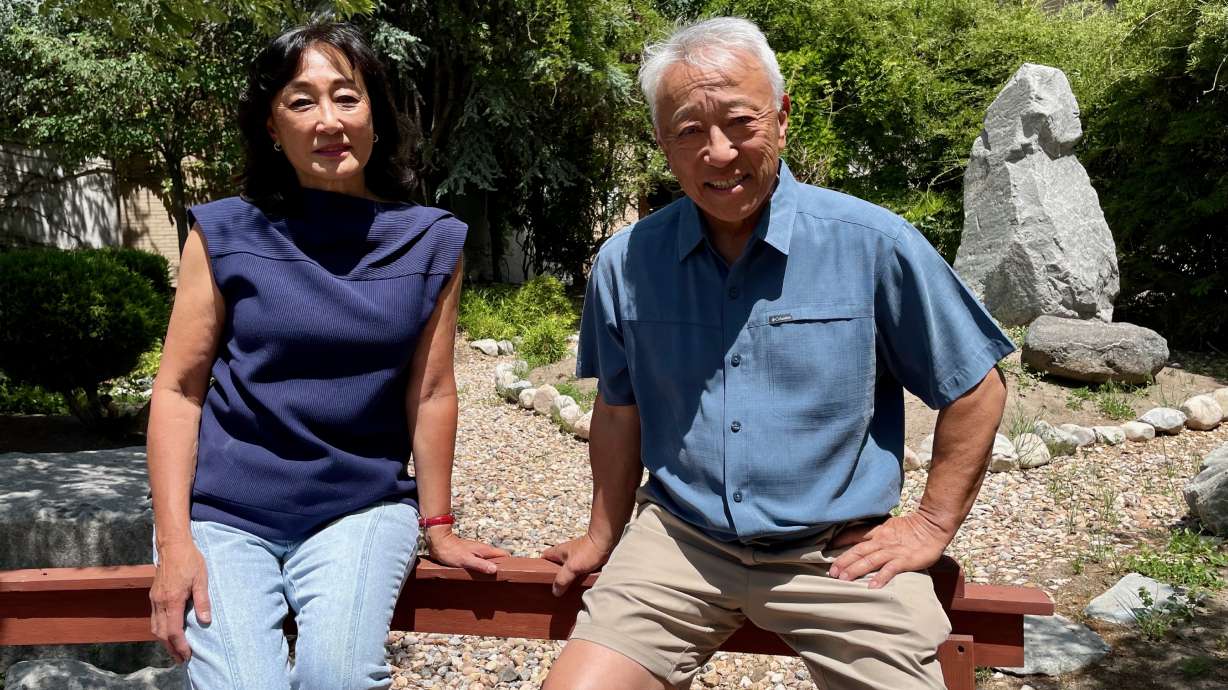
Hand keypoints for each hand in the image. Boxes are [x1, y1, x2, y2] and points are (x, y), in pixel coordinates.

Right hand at [149, 540, 209, 663]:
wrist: (173, 546)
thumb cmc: (190, 561)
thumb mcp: (201, 579)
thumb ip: (203, 601)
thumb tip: (205, 621)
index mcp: (172, 600)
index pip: (173, 631)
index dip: (180, 645)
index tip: (187, 655)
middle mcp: (159, 602)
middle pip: (162, 633)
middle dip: (171, 648)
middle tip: (181, 659)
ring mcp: (154, 599)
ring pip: (155, 627)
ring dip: (164, 641)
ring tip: (175, 650)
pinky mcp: (154, 596)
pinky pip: (154, 619)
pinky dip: (161, 630)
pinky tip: (169, 633)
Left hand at [426, 528, 508, 574]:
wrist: (439, 542)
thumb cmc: (451, 552)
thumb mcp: (466, 560)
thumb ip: (480, 565)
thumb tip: (495, 570)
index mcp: (485, 550)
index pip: (504, 554)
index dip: (509, 562)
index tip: (510, 572)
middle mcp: (483, 550)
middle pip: (498, 558)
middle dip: (502, 566)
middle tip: (501, 580)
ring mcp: (477, 551)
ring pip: (490, 559)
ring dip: (492, 567)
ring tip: (492, 580)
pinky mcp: (470, 554)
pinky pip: (481, 561)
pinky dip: (483, 567)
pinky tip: (480, 575)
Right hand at [541, 533, 611, 596]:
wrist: (605, 541)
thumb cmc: (588, 551)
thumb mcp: (572, 567)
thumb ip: (562, 579)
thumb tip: (555, 592)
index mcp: (558, 552)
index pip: (544, 557)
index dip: (541, 565)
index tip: (541, 577)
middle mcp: (566, 553)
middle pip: (556, 564)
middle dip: (556, 575)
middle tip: (556, 588)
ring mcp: (576, 556)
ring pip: (568, 568)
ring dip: (569, 576)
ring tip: (568, 589)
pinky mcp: (586, 559)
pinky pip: (579, 569)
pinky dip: (579, 576)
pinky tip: (581, 584)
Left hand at [826, 513, 952, 588]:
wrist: (933, 527)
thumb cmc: (912, 529)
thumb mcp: (889, 526)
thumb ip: (876, 533)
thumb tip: (861, 540)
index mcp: (878, 531)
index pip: (854, 534)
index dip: (840, 541)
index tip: (826, 549)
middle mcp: (882, 541)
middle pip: (858, 550)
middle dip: (843, 561)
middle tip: (831, 572)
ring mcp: (893, 551)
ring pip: (869, 560)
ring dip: (855, 570)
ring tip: (843, 579)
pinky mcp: (904, 560)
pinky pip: (890, 570)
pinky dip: (880, 578)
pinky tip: (871, 586)